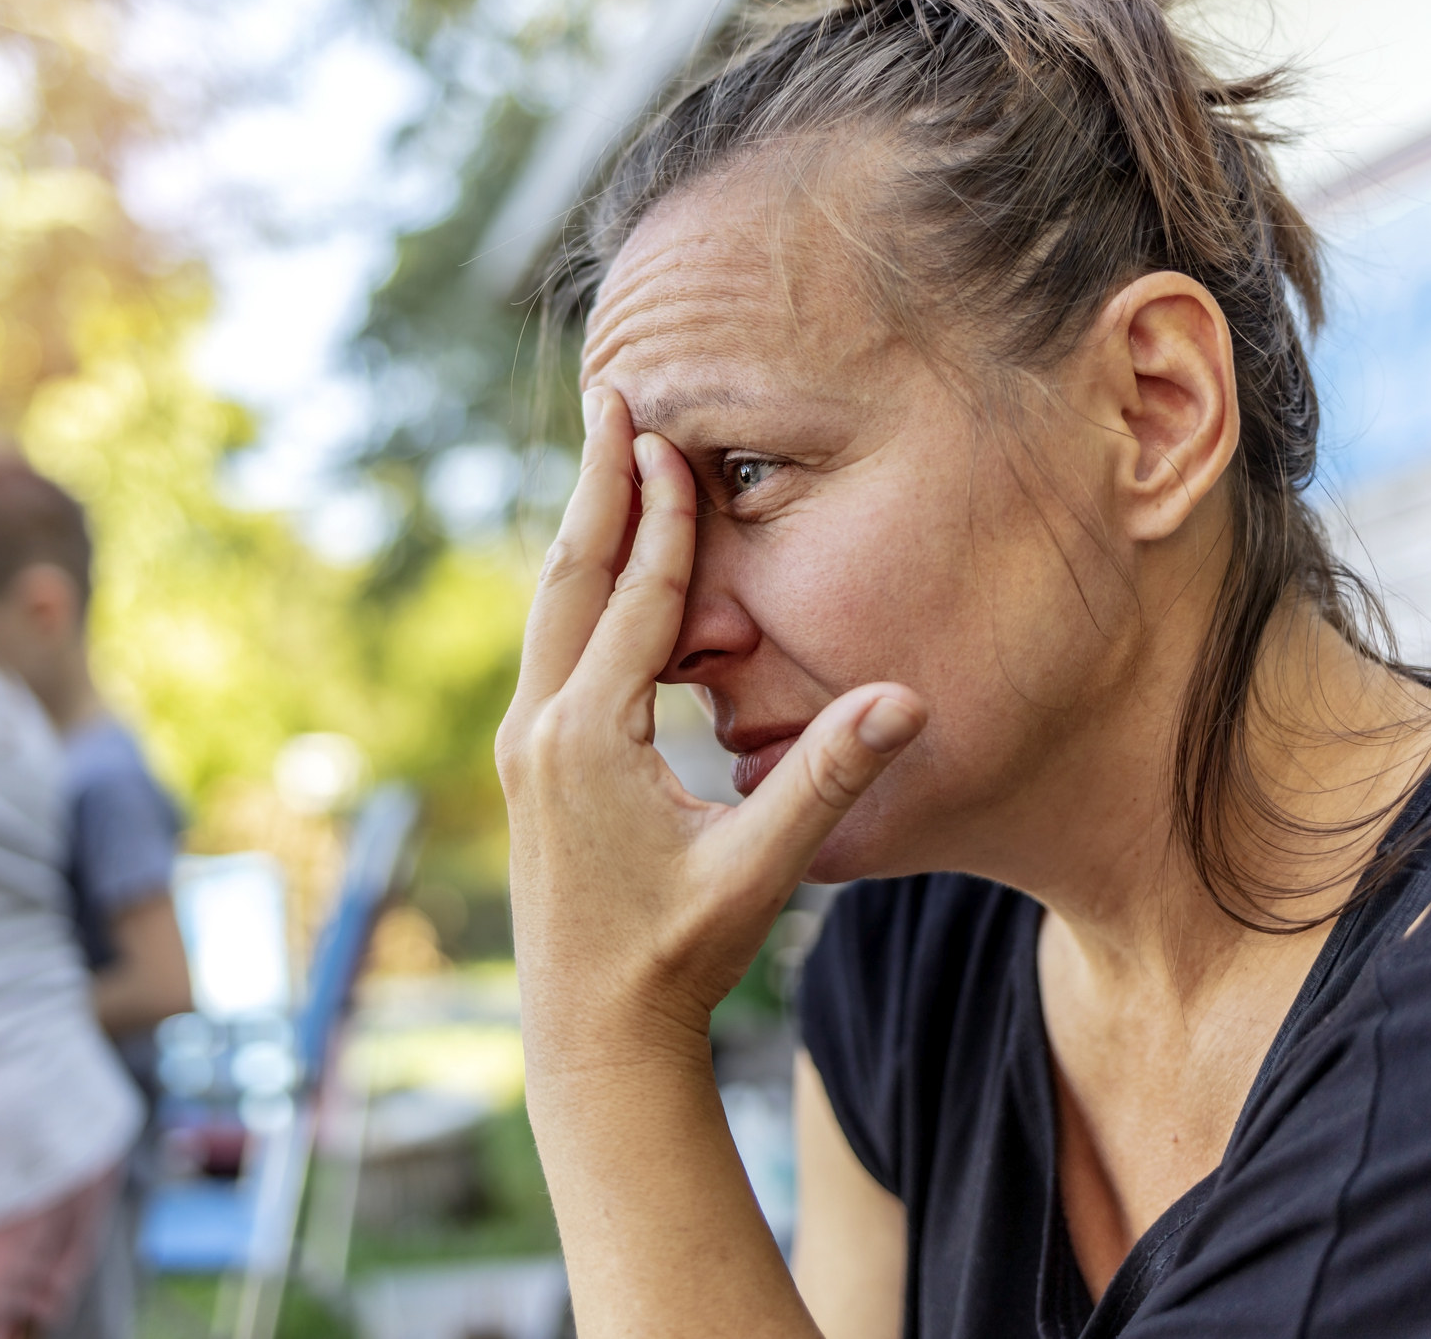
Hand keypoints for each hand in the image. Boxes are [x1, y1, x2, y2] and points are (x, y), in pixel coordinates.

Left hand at [497, 388, 926, 1072]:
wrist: (593, 1034)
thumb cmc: (677, 955)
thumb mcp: (759, 868)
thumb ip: (827, 778)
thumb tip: (907, 701)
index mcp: (588, 737)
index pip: (635, 597)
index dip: (662, 514)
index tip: (671, 432)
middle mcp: (539, 727)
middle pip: (568, 575)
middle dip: (594, 484)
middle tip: (609, 396)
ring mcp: (523, 746)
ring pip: (550, 608)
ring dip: (581, 529)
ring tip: (600, 454)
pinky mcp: (529, 765)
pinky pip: (551, 646)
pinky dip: (577, 588)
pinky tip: (599, 568)